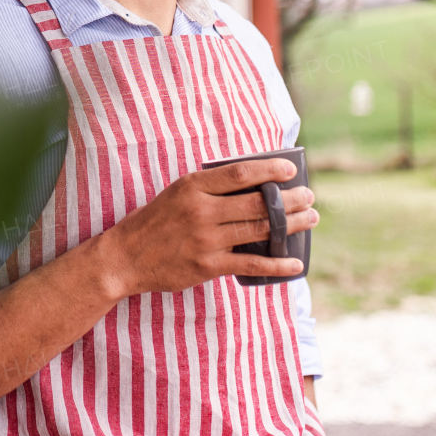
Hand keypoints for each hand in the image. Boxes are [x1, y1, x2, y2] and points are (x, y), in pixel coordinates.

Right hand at [98, 157, 316, 297]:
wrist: (125, 257)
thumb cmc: (154, 222)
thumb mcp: (176, 193)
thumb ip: (208, 189)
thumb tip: (252, 185)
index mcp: (192, 186)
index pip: (240, 173)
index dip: (270, 171)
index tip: (291, 170)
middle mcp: (201, 211)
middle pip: (257, 202)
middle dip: (290, 200)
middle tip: (309, 197)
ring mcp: (206, 239)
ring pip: (259, 229)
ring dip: (291, 225)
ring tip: (310, 220)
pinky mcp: (208, 265)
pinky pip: (251, 263)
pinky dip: (277, 264)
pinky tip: (295, 263)